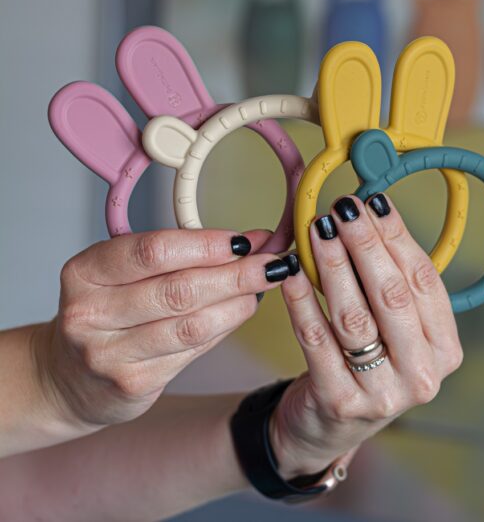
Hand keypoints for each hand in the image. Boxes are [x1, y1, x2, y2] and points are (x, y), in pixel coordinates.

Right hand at [34, 228, 290, 429]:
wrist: (70, 376)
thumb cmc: (108, 312)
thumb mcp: (123, 273)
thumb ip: (179, 256)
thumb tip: (248, 240)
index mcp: (85, 272)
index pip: (154, 251)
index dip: (206, 244)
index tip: (245, 240)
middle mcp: (89, 314)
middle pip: (179, 290)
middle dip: (236, 274)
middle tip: (272, 263)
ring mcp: (107, 354)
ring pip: (191, 325)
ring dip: (237, 303)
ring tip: (262, 287)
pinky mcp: (131, 384)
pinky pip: (192, 351)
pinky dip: (223, 328)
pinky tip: (239, 312)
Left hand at [271, 194, 462, 478]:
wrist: (330, 427)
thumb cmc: (366, 366)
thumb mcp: (393, 333)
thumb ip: (390, 286)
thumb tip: (369, 218)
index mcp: (444, 349)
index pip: (423, 281)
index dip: (397, 236)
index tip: (374, 202)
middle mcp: (422, 374)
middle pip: (391, 295)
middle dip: (365, 244)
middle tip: (343, 208)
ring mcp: (382, 394)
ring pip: (354, 315)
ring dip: (333, 264)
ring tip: (317, 229)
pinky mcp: (340, 402)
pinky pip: (316, 339)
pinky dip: (302, 300)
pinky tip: (291, 271)